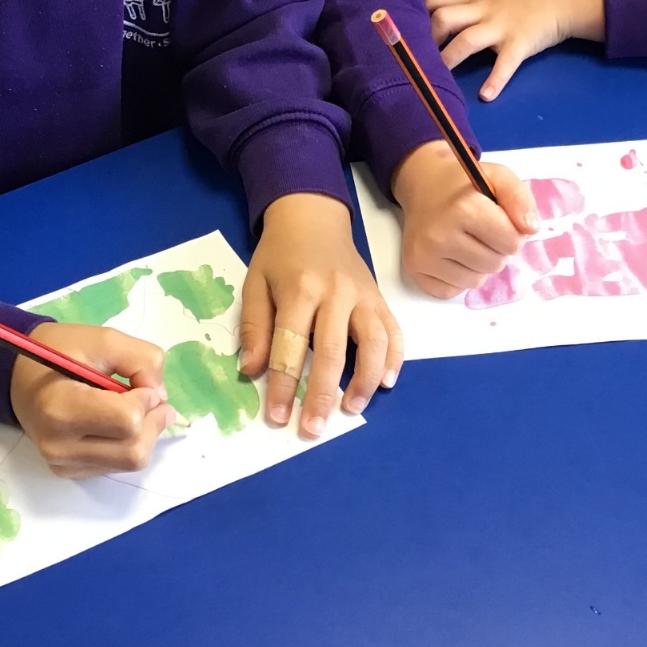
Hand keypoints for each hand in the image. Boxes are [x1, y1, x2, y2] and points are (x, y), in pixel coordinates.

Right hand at [10, 321, 174, 479]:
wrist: (19, 374)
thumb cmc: (59, 352)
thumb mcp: (104, 339)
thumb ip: (142, 361)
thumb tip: (159, 397)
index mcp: (60, 409)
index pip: (128, 420)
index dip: (145, 399)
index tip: (136, 382)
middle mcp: (59, 446)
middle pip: (134, 450)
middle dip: (153, 421)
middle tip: (148, 396)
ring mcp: (62, 464)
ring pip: (131, 463)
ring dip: (145, 434)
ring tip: (134, 408)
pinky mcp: (67, 472)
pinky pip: (117, 466)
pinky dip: (129, 444)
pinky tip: (115, 424)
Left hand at [239, 193, 402, 439]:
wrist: (314, 217)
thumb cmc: (280, 254)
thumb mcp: (255, 283)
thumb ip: (255, 327)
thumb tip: (252, 370)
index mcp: (299, 288)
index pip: (290, 345)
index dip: (283, 385)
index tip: (278, 417)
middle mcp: (335, 292)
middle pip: (331, 351)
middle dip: (322, 394)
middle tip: (313, 428)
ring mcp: (363, 295)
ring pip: (372, 342)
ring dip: (364, 380)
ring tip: (352, 409)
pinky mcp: (379, 297)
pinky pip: (393, 330)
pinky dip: (394, 358)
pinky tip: (385, 383)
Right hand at [392, 140, 538, 297]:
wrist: (424, 186)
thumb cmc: (464, 185)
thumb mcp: (498, 177)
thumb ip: (520, 200)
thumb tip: (530, 230)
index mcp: (463, 209)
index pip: (512, 242)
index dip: (513, 232)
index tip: (501, 220)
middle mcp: (439, 235)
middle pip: (495, 264)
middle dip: (496, 250)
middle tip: (482, 231)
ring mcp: (424, 255)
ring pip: (475, 281)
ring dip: (479, 266)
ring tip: (467, 242)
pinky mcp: (414, 270)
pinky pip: (452, 291)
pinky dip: (458, 278)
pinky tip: (451, 255)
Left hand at [427, 0, 604, 100]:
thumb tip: (445, 5)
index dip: (415, 13)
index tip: (402, 29)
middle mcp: (481, 10)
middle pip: (444, 18)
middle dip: (426, 39)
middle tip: (417, 59)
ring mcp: (500, 27)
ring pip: (467, 41)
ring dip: (449, 60)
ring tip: (435, 81)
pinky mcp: (519, 44)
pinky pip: (505, 63)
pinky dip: (495, 80)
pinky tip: (486, 95)